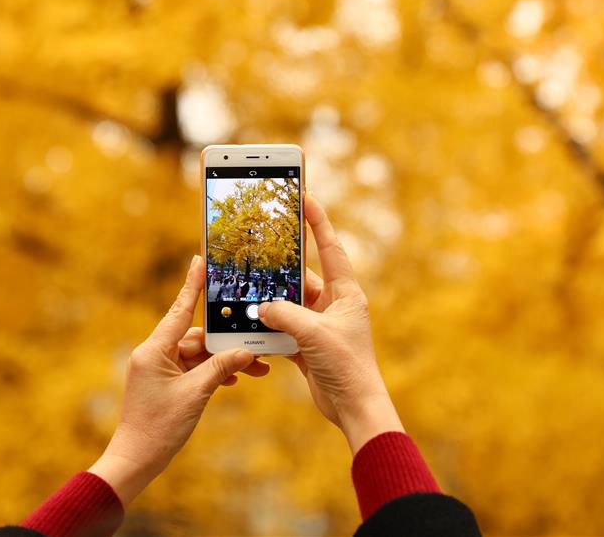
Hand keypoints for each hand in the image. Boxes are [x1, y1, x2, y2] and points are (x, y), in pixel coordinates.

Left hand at [89, 255, 269, 503]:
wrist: (135, 460)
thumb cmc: (159, 428)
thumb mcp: (196, 394)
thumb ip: (221, 369)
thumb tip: (244, 352)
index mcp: (155, 349)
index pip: (180, 310)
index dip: (192, 285)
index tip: (199, 260)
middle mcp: (154, 354)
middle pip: (197, 337)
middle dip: (227, 342)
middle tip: (256, 343)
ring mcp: (158, 369)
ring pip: (198, 355)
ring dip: (224, 361)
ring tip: (255, 368)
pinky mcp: (164, 383)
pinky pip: (193, 369)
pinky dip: (212, 373)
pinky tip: (235, 379)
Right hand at [259, 193, 403, 453]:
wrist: (354, 408)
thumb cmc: (346, 366)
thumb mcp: (313, 334)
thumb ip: (284, 315)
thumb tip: (261, 307)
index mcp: (347, 293)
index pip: (330, 248)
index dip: (318, 221)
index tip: (305, 196)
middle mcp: (334, 306)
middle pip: (304, 276)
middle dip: (283, 265)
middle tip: (261, 244)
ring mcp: (320, 326)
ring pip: (289, 303)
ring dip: (272, 301)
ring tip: (249, 287)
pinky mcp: (308, 346)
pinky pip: (284, 328)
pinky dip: (269, 327)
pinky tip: (250, 322)